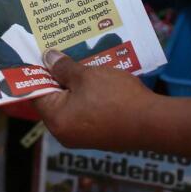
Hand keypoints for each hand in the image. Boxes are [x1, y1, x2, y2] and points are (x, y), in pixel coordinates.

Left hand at [32, 51, 157, 150]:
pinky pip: (86, 112)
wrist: (154, 123)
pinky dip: (88, 96)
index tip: (39, 56)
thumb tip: (47, 58)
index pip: (37, 94)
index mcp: (57, 120)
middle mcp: (65, 133)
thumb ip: (63, 68)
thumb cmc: (117, 98)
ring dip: (75, 85)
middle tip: (60, 54)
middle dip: (58, 77)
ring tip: (79, 62)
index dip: (37, 73)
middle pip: (54, 100)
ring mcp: (83, 137)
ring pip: (71, 105)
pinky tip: (96, 79)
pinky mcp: (99, 135)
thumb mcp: (87, 76)